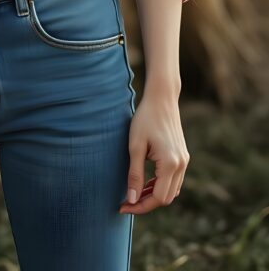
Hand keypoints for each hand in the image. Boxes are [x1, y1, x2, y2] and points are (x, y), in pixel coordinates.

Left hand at [118, 90, 189, 214]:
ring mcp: (184, 161)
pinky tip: (146, 181)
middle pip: (166, 198)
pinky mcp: (183, 157)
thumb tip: (132, 200)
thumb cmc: (145, 119)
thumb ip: (134, 174)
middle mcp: (181, 165)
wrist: (162, 98)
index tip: (122, 206)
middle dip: (146, 203)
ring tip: (134, 191)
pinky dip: (160, 185)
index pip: (158, 198)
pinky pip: (174, 180)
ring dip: (153, 195)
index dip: (140, 206)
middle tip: (126, 201)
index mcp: (170, 163)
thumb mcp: (135, 146)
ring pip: (171, 191)